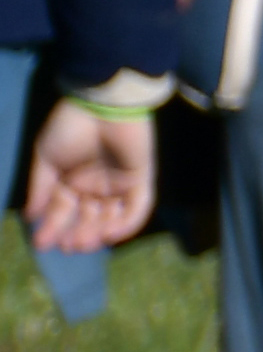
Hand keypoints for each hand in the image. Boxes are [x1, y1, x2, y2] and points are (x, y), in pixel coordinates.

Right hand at [23, 105, 148, 253]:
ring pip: (111, 216)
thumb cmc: (70, 128)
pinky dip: (127, 223)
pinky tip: (110, 235)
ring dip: (98, 232)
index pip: (63, 211)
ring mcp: (120, 183)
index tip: (41, 242)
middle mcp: (96, 185)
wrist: (101, 105)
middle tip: (68, 246)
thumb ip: (41, 188)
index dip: (53, 227)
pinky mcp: (142, 178)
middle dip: (77, 234)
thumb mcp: (46, 158)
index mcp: (72, 180)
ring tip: (83, 243)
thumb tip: (31, 216)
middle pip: (88, 217)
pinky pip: (138, 207)